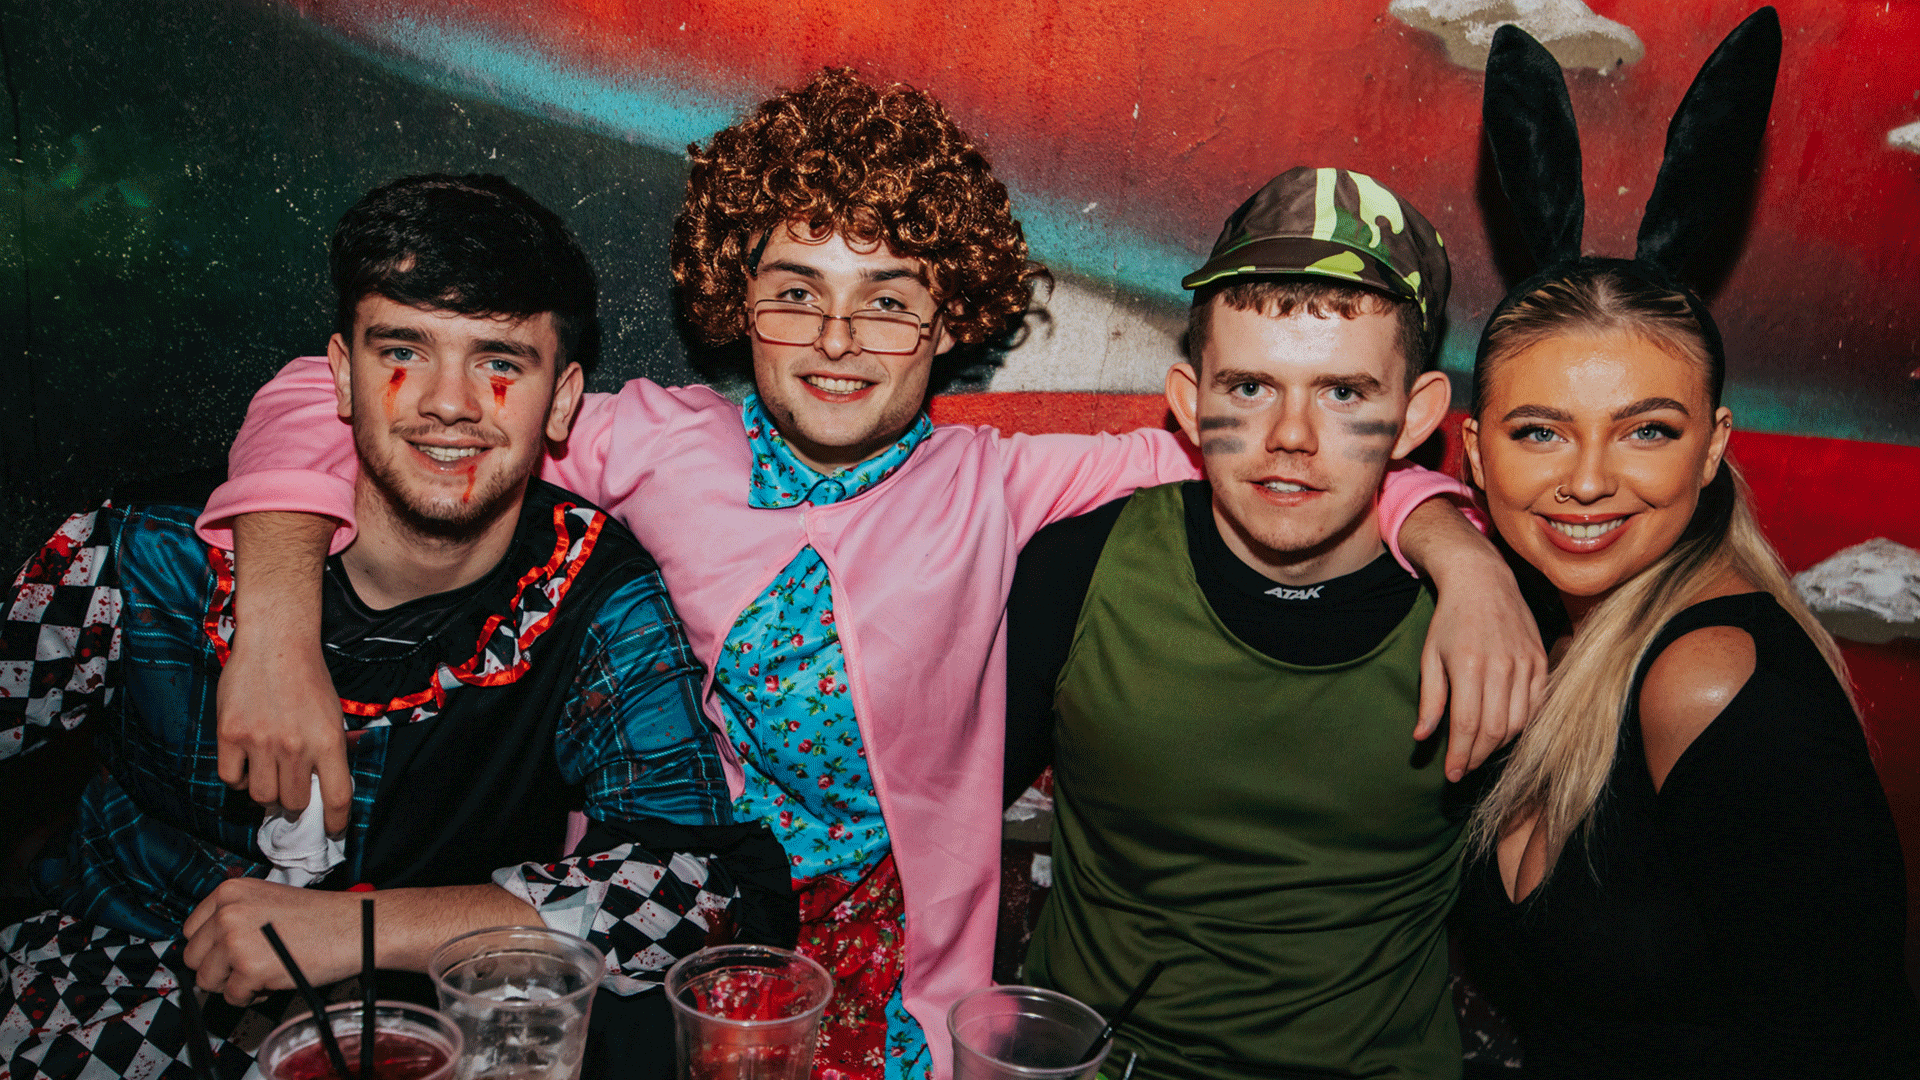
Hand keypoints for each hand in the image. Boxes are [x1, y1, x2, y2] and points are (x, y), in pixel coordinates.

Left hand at [181, 879, 363, 1005]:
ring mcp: (235, 941)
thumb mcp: (266, 900)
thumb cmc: (319, 916)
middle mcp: (227, 914)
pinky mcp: (248, 969)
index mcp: (230, 892)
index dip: (209, 947)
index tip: (225, 952)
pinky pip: (232, 997)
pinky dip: (252, 996)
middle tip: (249, 964)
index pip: (191, 930)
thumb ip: (234, 915)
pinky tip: (275, 978)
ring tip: (264, 970)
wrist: (354, 926)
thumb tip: (208, 945)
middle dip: (218, 968)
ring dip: (233, 983)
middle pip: (193, 958)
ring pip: (207, 980)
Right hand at [218, 512, 351, 833]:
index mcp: (329, 742)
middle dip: (294, 803)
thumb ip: (329, 752)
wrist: (276, 643)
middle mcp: (296, 746)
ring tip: (267, 772)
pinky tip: (244, 761)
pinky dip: (237, 777)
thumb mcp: (333, 715)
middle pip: (294, 803)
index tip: (333, 832)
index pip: (338, 799)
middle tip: (289, 790)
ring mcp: (261, 742)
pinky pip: (230, 778)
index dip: (336, 823)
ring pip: (260, 796)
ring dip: (264, 791)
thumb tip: (326, 793)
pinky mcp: (230, 735)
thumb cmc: (308, 679)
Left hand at [1417, 548, 1546, 781]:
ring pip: (1519, 722)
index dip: (1461, 755)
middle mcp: (1501, 666)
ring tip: (1481, 751)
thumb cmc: (1450, 620)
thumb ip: (1430, 699)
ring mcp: (1526, 663)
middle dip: (1478, 756)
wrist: (1483, 580)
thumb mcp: (1430, 656)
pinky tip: (1504, 730)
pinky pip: (1536, 705)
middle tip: (1464, 767)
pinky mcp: (1541, 661)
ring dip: (1499, 745)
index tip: (1452, 774)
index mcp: (1469, 665)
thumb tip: (1422, 737)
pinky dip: (1522, 725)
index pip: (1468, 725)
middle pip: (1495, 729)